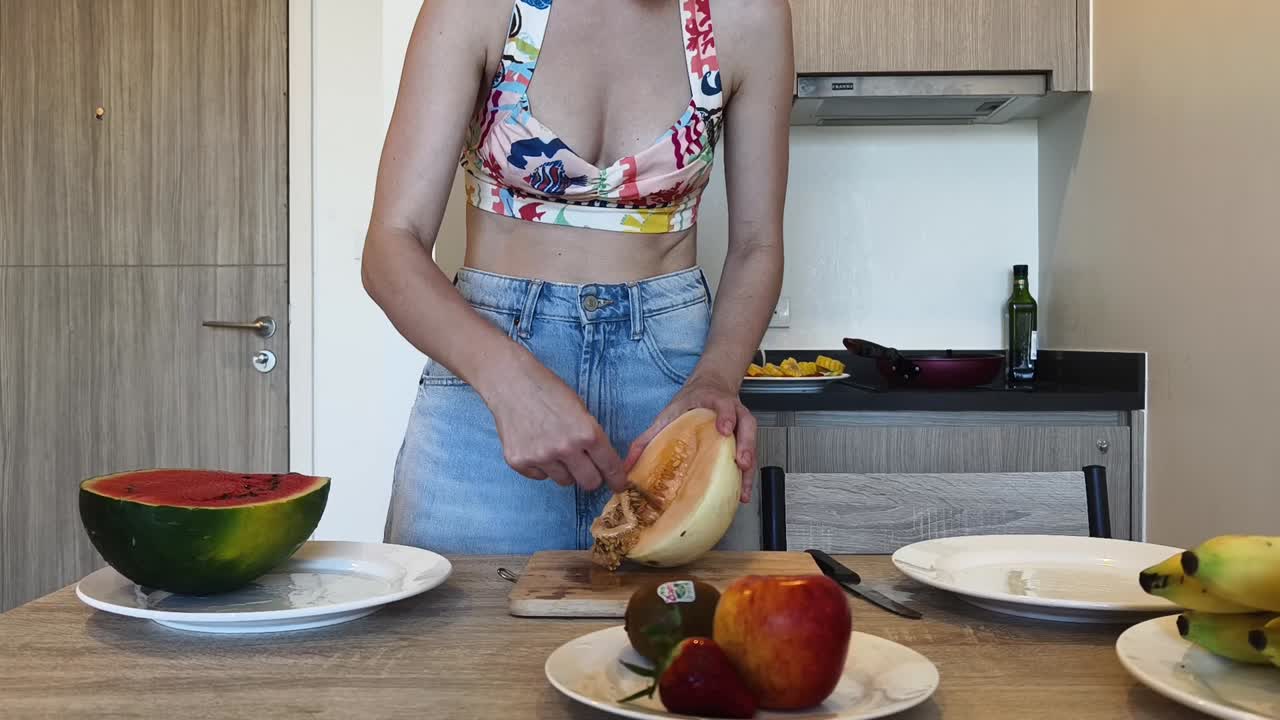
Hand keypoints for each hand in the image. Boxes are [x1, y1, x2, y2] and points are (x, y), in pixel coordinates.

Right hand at [486, 358, 626, 493]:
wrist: (511, 382)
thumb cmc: (549, 390)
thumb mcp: (580, 409)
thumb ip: (591, 435)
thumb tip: (602, 462)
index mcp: (586, 432)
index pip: (609, 465)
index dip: (616, 477)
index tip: (618, 484)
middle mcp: (565, 448)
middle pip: (589, 482)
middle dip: (592, 478)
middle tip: (588, 470)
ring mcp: (540, 457)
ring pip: (564, 481)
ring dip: (565, 471)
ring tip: (556, 449)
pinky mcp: (519, 462)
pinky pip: (540, 476)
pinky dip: (542, 467)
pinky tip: (536, 446)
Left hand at [623, 373, 755, 502]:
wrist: (710, 386)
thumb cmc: (691, 401)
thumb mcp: (669, 412)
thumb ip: (649, 435)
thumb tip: (629, 463)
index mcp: (715, 402)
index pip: (724, 406)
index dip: (726, 417)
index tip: (723, 430)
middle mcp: (734, 412)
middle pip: (747, 426)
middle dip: (746, 444)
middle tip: (741, 462)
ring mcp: (742, 425)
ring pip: (752, 443)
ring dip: (750, 466)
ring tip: (744, 488)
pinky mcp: (744, 439)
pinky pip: (750, 456)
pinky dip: (748, 474)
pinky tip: (742, 492)